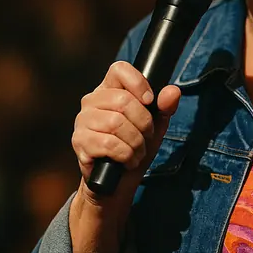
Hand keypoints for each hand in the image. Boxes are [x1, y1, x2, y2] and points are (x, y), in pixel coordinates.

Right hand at [71, 61, 180, 204]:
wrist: (118, 182)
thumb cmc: (135, 147)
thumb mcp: (155, 126)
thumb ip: (164, 107)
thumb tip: (173, 91)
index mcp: (109, 90)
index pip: (119, 69)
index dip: (138, 83)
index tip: (149, 101)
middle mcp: (91, 101)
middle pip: (123, 100)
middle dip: (144, 123)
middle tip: (146, 136)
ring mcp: (82, 121)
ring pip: (116, 123)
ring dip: (136, 142)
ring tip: (137, 151)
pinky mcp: (79, 142)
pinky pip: (109, 144)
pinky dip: (126, 155)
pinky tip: (127, 160)